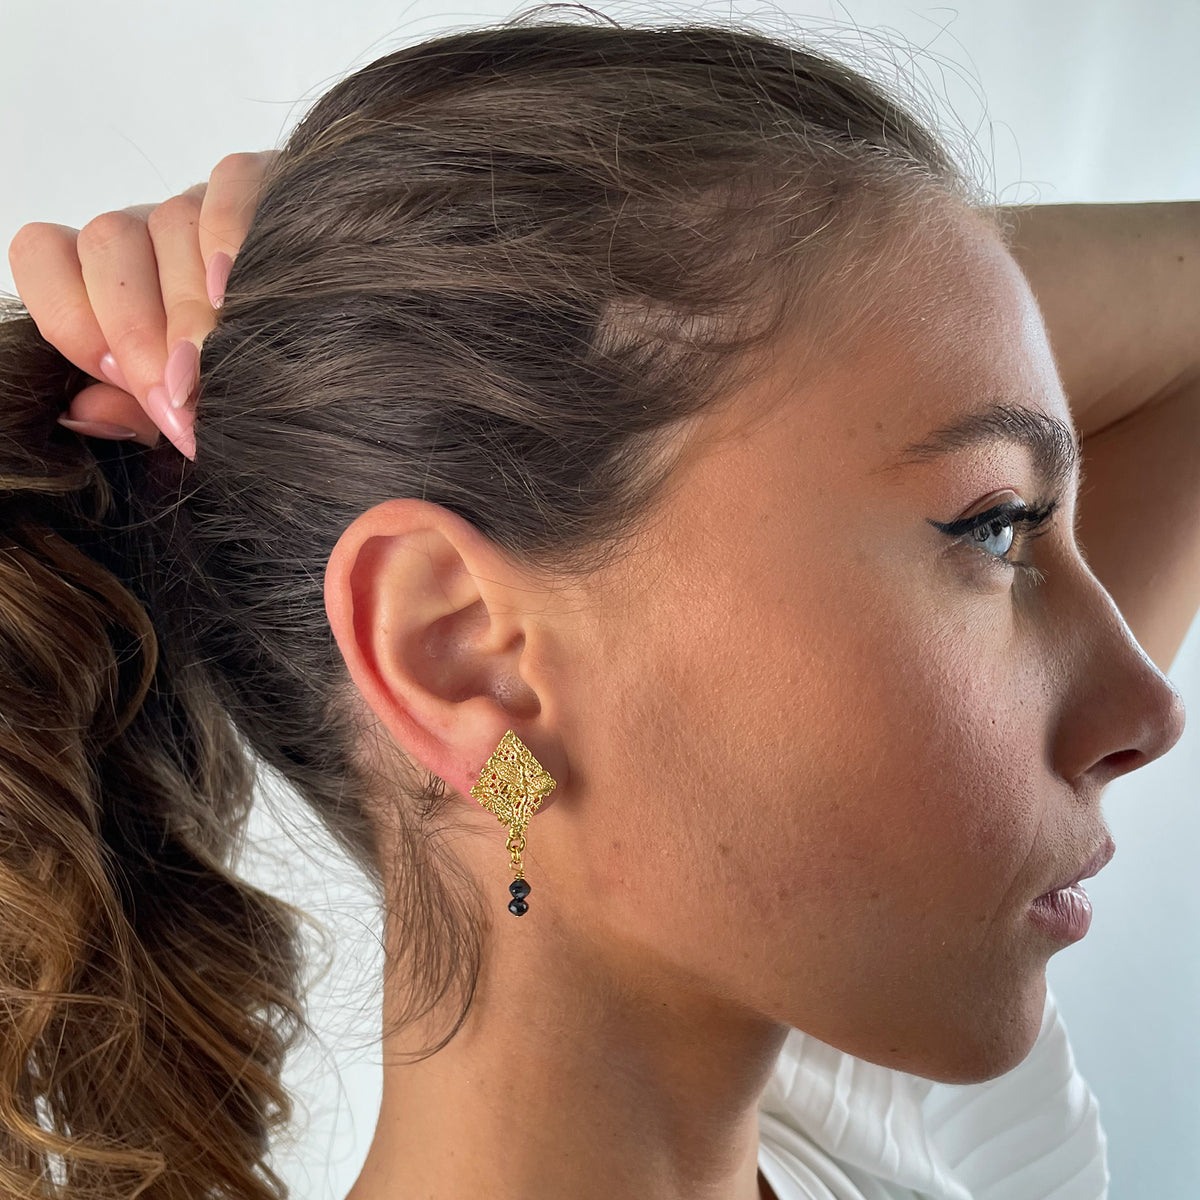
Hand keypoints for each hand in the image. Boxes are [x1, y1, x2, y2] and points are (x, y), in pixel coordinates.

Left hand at [7, 149, 276, 456]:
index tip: (125, 383)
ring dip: (190, 307)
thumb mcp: (186, 415)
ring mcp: (208, 205)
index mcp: (116, 280)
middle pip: (107, 247)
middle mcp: (153, 233)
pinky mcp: (270, 185)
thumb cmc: (261, 389)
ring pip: (171, 223)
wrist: (354, 363)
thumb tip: (84, 412)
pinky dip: (229, 235)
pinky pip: (231, 185)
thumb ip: (131, 413)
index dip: (74, 320)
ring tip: (220, 368)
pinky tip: (235, 291)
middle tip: (181, 401)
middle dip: (138, 334)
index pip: (46, 257)